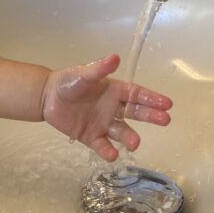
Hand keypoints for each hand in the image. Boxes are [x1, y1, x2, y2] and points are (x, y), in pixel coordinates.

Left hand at [41, 54, 172, 161]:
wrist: (46, 97)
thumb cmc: (67, 82)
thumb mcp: (83, 74)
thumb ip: (99, 68)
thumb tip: (115, 57)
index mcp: (114, 91)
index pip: (137, 94)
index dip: (151, 99)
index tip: (167, 104)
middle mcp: (112, 108)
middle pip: (135, 113)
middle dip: (151, 116)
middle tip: (165, 120)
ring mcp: (103, 124)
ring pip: (121, 132)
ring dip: (129, 138)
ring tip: (134, 144)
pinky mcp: (91, 137)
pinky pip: (102, 145)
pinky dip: (107, 151)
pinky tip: (112, 155)